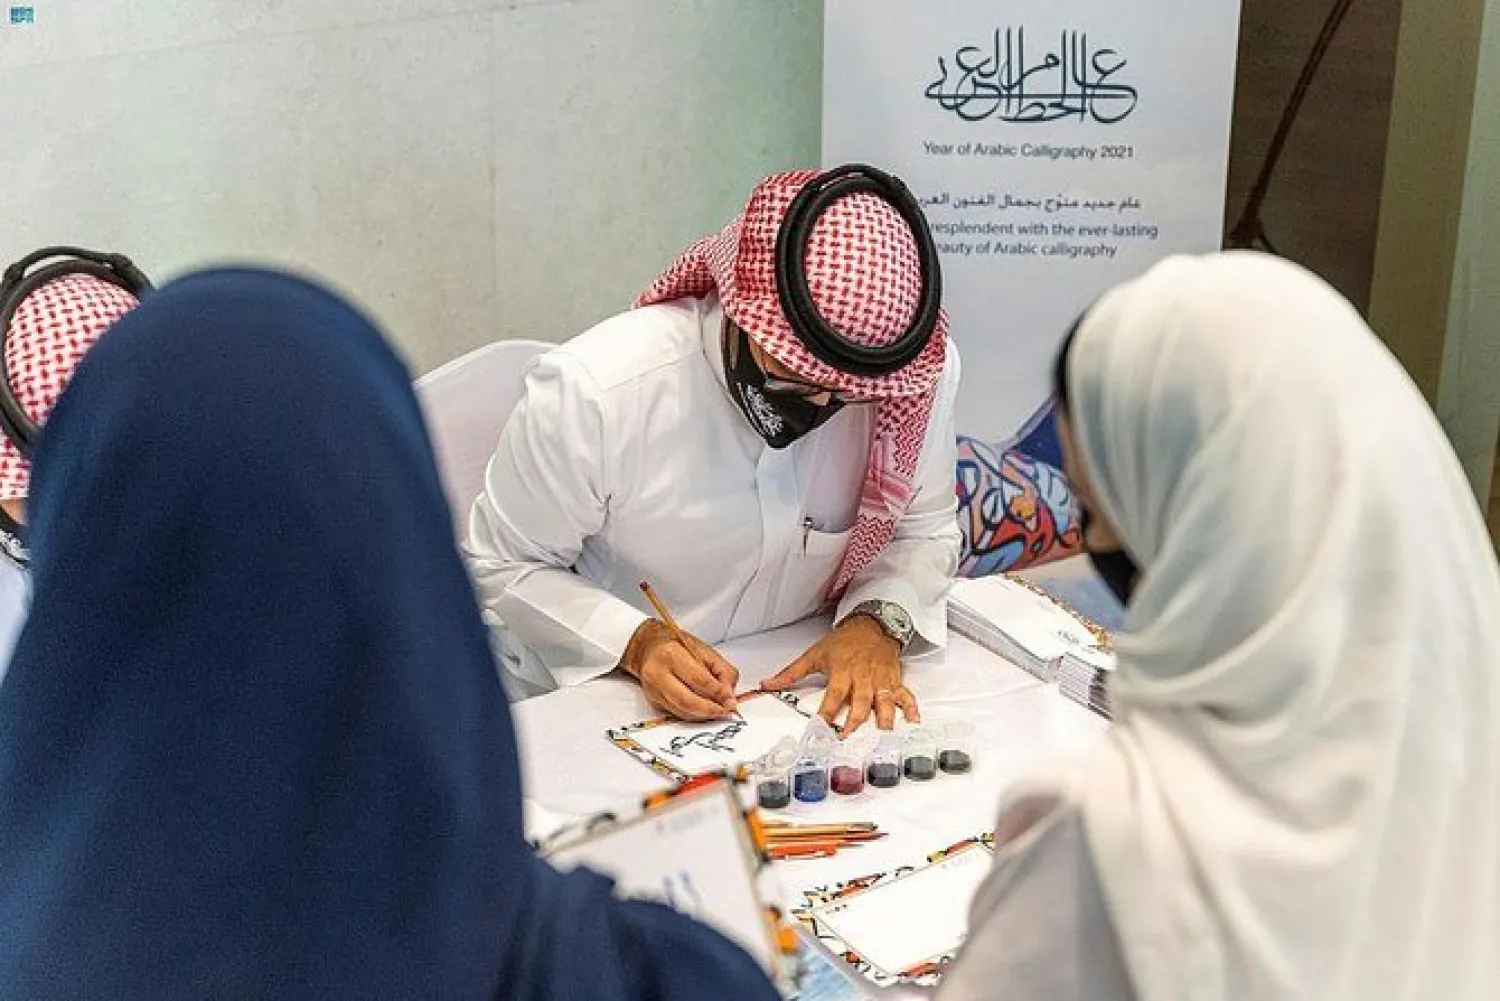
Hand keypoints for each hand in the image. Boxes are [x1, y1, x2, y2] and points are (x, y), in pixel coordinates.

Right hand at [620, 620, 738, 720]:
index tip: (730, 699)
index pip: (698, 679)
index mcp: (671, 655)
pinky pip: (678, 714)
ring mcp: (653, 690)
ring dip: (703, 715)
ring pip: (682, 712)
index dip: (717, 692)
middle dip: (709, 709)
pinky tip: (704, 711)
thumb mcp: (706, 651)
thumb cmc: (679, 647)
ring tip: (717, 711)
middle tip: (724, 710)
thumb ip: (724, 672)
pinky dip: (694, 716)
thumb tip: (728, 696)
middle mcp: (658, 674)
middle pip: (686, 701)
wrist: (651, 648)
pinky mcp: (654, 702)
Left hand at [761, 615, 918, 735]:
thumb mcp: (814, 654)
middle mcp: (863, 678)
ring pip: (883, 703)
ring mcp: (880, 681)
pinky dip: (911, 710)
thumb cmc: (844, 641)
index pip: (832, 697)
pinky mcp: (893, 681)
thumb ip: (791, 673)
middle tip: (847, 740)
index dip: (826, 714)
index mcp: (842, 672)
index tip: (819, 730)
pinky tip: (913, 723)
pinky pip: (905, 696)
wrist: (871, 624)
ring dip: (883, 722)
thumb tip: (768, 684)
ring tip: (881, 738)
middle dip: (853, 724)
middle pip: (859, 704)